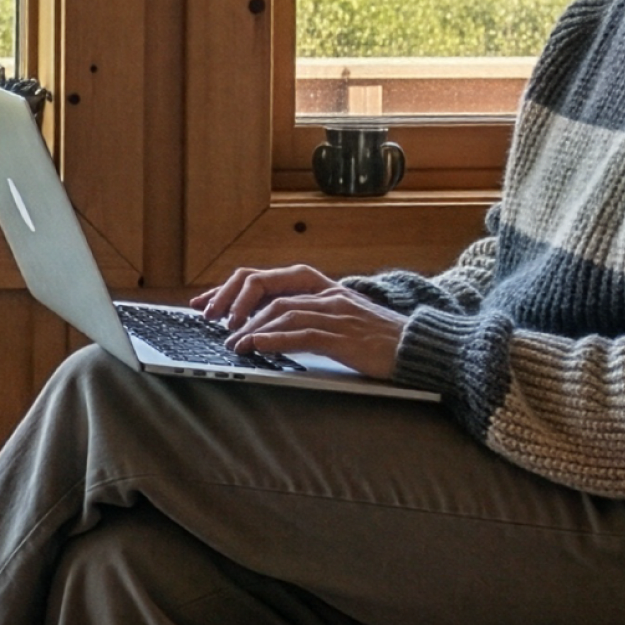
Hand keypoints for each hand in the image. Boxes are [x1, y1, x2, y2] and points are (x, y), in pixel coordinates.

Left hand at [216, 282, 408, 379]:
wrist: (419, 347)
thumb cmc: (377, 338)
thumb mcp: (338, 319)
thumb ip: (305, 316)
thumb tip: (260, 328)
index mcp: (321, 286)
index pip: (265, 278)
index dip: (231, 289)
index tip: (205, 303)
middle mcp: (325, 293)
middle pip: (266, 286)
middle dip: (232, 301)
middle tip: (210, 320)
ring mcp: (335, 312)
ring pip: (280, 310)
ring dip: (249, 327)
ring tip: (231, 343)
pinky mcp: (344, 335)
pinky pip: (301, 333)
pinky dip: (273, 339)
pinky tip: (255, 347)